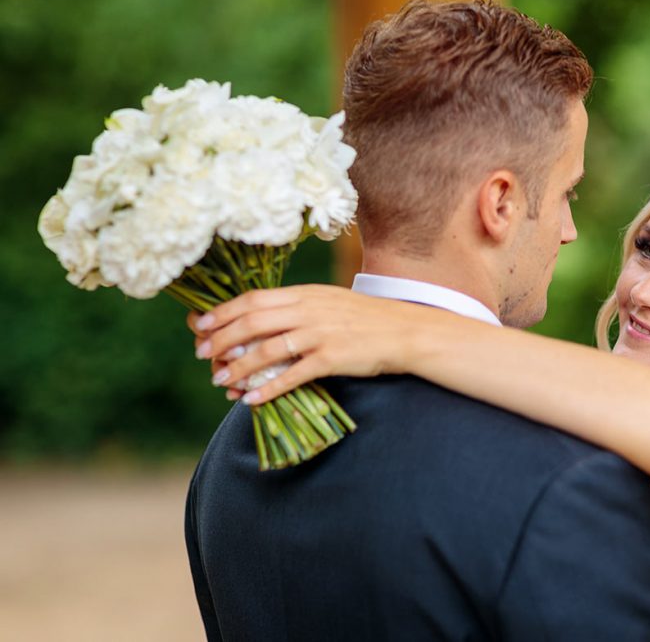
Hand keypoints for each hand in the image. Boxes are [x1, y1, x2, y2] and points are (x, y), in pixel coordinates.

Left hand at [187, 284, 433, 403]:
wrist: (404, 331)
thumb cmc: (365, 319)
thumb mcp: (328, 302)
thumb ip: (297, 307)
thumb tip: (260, 319)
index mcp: (305, 294)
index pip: (253, 299)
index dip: (223, 313)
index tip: (200, 325)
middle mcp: (309, 311)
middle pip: (253, 323)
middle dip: (221, 340)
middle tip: (204, 356)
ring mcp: (320, 334)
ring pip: (267, 350)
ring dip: (239, 368)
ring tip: (220, 381)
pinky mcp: (333, 358)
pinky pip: (293, 375)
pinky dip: (268, 388)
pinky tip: (251, 400)